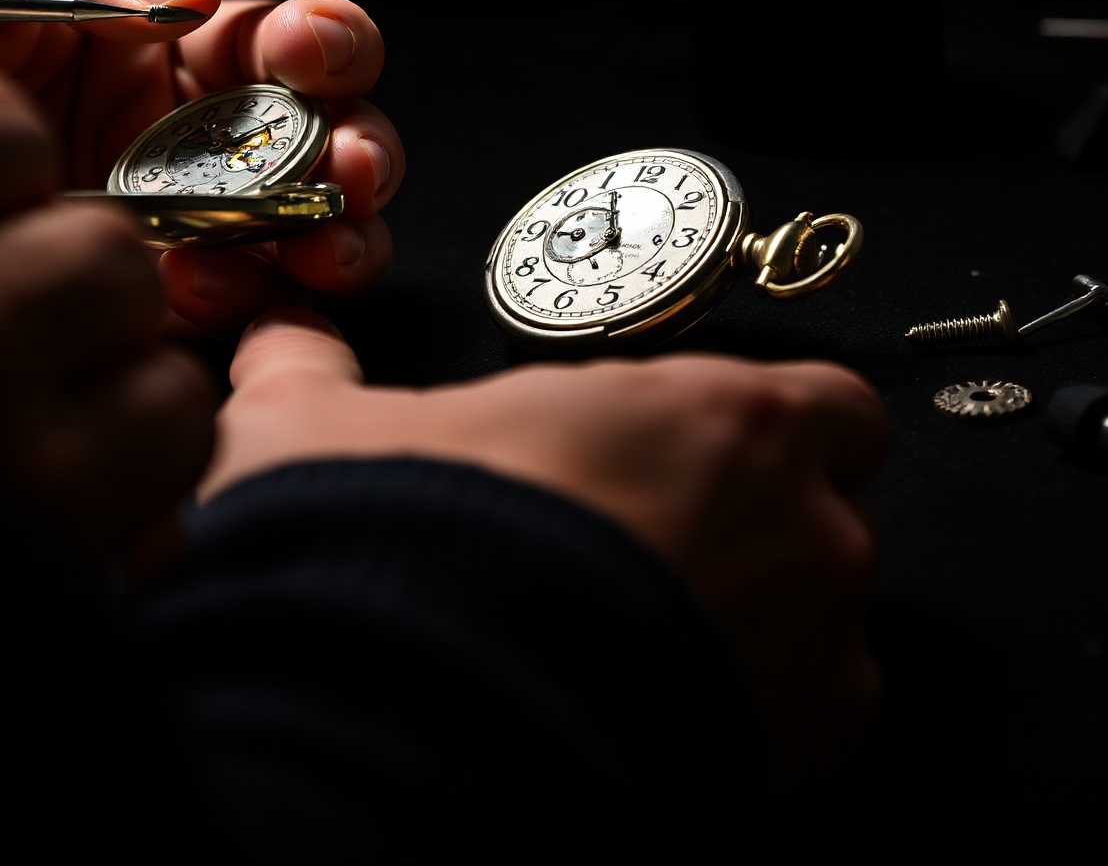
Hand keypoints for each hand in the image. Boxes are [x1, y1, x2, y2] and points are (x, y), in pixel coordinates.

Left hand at [0, 0, 403, 331]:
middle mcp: (179, 61)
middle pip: (310, 45)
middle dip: (337, 53)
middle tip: (312, 65)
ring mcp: (189, 163)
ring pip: (318, 158)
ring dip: (349, 168)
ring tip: (333, 190)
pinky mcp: (180, 261)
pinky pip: (264, 272)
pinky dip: (271, 277)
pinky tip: (219, 275)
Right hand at [206, 313, 888, 772]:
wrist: (413, 721)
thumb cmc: (398, 546)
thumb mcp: (317, 424)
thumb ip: (314, 368)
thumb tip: (282, 342)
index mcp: (718, 414)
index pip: (825, 399)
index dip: (764, 422)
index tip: (691, 443)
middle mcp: (801, 528)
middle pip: (823, 513)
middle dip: (746, 523)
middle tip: (634, 539)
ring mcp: (814, 657)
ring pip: (814, 625)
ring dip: (748, 621)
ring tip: (626, 632)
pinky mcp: (797, 767)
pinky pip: (799, 723)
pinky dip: (737, 713)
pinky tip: (635, 699)